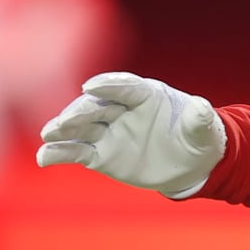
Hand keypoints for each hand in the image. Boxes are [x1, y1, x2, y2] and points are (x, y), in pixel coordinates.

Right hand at [35, 72, 225, 197]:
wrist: (191, 164)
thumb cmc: (198, 139)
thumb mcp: (205, 131)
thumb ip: (200, 119)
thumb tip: (203, 107)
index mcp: (147, 95)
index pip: (125, 86)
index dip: (109, 85)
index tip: (92, 85)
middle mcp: (121, 109)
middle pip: (96, 105)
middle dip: (80, 111)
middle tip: (65, 120)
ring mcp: (108, 131)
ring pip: (80, 127)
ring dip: (62, 129)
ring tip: (49, 133)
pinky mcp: (99, 154)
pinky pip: (76, 151)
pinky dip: (59, 153)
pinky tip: (44, 157)